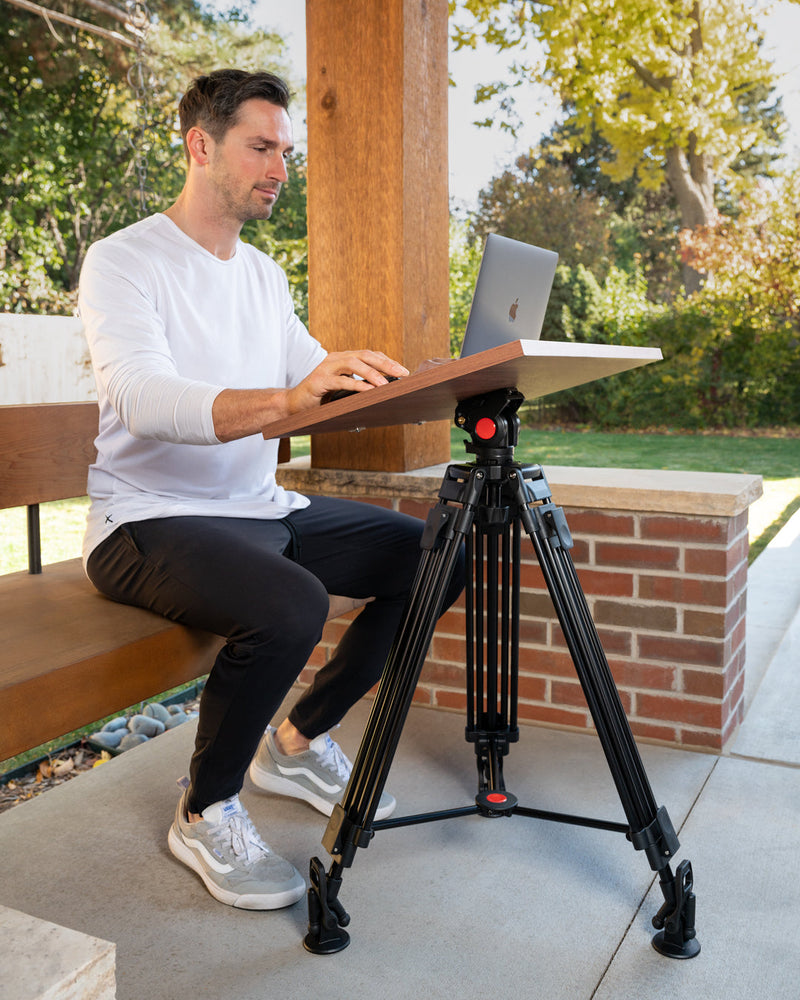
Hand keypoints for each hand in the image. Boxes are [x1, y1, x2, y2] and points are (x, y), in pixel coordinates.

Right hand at [287, 350, 408, 412]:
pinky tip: (368, 391)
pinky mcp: (319, 380)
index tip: (403, 371)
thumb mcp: (343, 389)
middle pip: (365, 355)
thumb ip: (358, 385)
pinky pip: (341, 381)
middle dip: (385, 364)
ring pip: (353, 364)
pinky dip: (356, 385)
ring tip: (386, 384)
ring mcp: (326, 368)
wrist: (294, 404)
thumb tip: (384, 390)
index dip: (387, 361)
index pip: (369, 355)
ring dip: (372, 373)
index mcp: (343, 359)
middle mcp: (335, 359)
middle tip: (402, 373)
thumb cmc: (321, 398)